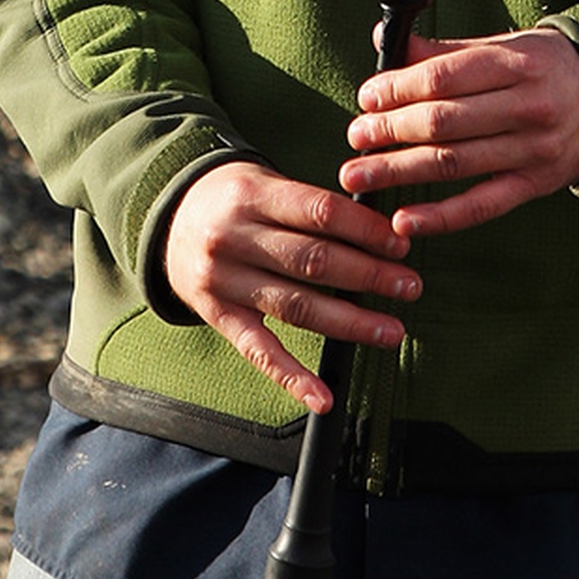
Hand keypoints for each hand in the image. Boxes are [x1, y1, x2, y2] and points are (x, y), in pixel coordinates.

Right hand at [160, 159, 420, 412]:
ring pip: (295, 307)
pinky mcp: (217, 317)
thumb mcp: (265, 182)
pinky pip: (258, 351)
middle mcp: (235, 238)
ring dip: (349, 322)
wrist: (169, 217)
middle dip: (369, 276)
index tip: (401, 244)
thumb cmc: (235, 198)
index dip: (365, 229)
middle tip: (409, 287)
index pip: (319, 211)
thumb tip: (381, 230)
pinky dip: (293, 377)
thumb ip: (312, 204)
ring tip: (390, 331)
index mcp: (254, 195)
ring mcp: (223, 281)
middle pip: (312, 261)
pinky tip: (323, 396)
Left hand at [340, 28, 578, 242]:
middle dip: (391, 130)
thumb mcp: (504, 47)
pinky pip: (481, 206)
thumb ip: (446, 52)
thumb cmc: (545, 69)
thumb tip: (386, 40)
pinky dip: (440, 218)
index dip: (400, 88)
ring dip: (399, 171)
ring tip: (359, 175)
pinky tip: (404, 220)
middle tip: (355, 136)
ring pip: (455, 164)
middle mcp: (528, 106)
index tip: (367, 97)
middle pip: (445, 122)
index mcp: (517, 63)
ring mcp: (534, 150)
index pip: (446, 77)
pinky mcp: (535, 186)